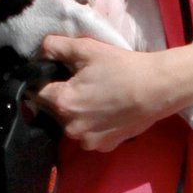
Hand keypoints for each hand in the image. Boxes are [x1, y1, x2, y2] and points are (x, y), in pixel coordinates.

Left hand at [33, 35, 172, 152]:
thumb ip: (53, 47)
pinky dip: (94, 125)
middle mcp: (70, 127)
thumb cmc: (122, 67)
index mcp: (61, 102)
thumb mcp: (85, 48)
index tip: (61, 74)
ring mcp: (87, 140)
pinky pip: (89, 135)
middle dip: (64, 97)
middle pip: (53, 110)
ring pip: (72, 124)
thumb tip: (40, 53)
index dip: (45, 80)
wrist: (157, 88)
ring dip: (78, 113)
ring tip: (99, 98)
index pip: (35, 91)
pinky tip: (109, 112)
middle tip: (86, 83)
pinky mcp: (103, 146)